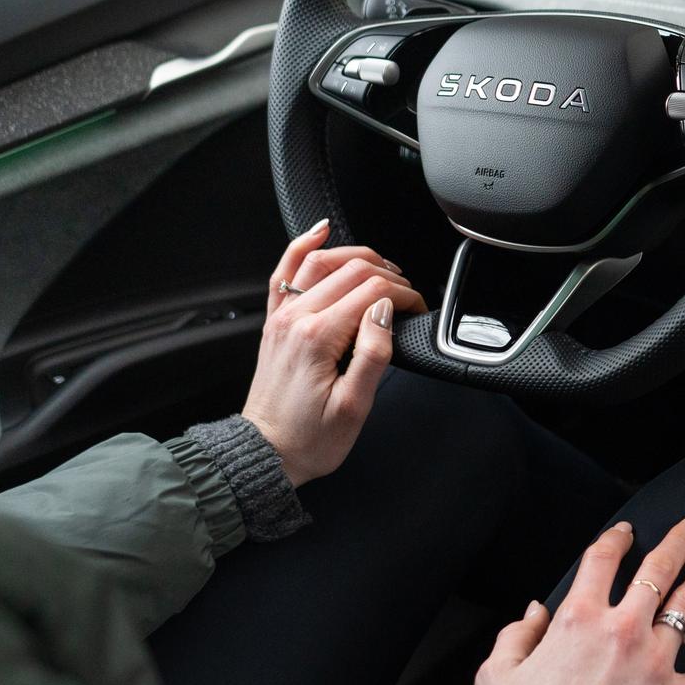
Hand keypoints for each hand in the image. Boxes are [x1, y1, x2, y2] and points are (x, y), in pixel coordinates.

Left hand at [240, 219, 427, 484]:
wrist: (266, 453)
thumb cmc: (310, 439)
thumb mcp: (354, 407)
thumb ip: (373, 354)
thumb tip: (385, 311)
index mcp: (319, 337)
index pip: (372, 291)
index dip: (404, 295)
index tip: (418, 310)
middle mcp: (296, 318)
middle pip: (351, 270)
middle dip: (389, 275)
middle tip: (408, 297)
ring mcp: (282, 316)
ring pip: (321, 260)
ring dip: (356, 255)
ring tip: (383, 268)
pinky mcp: (276, 321)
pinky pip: (285, 272)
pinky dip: (302, 246)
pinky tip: (320, 231)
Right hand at [474, 512, 684, 684]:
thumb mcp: (496, 678)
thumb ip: (515, 637)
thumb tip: (534, 612)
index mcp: (577, 620)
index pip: (601, 561)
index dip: (616, 539)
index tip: (626, 532)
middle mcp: (623, 631)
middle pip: (659, 570)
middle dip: (682, 540)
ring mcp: (655, 664)